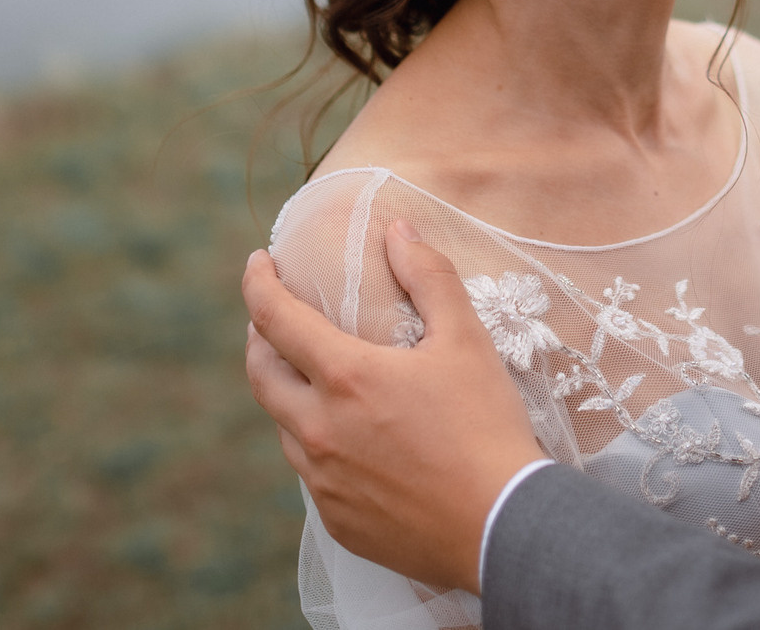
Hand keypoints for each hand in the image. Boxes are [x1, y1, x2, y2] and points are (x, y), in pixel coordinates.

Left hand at [244, 218, 546, 594]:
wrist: (502, 527)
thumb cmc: (486, 427)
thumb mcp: (466, 340)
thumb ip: (429, 278)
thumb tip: (398, 231)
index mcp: (345, 378)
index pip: (275, 317)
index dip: (258, 283)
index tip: (259, 263)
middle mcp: (318, 430)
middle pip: (260, 374)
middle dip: (257, 338)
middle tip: (269, 319)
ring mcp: (322, 481)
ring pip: (284, 427)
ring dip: (288, 394)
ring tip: (312, 379)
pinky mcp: (336, 519)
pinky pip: (310, 473)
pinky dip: (315, 443)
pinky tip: (346, 439)